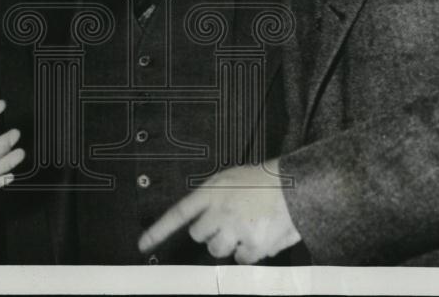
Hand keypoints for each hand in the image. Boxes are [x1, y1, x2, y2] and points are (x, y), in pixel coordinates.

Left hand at [138, 161, 300, 263]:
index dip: (158, 230)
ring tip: (247, 225)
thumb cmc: (264, 180)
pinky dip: (249, 252)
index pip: (179, 213)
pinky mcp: (252, 246)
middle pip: (199, 235)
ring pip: (218, 249)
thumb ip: (214, 198)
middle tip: (229, 221)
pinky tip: (259, 234)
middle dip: (211, 231)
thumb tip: (201, 220)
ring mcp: (235, 230)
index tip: (142, 244)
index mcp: (213, 191)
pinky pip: (241, 259)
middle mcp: (220, 212)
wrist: (295, 185)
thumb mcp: (231, 179)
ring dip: (229, 242)